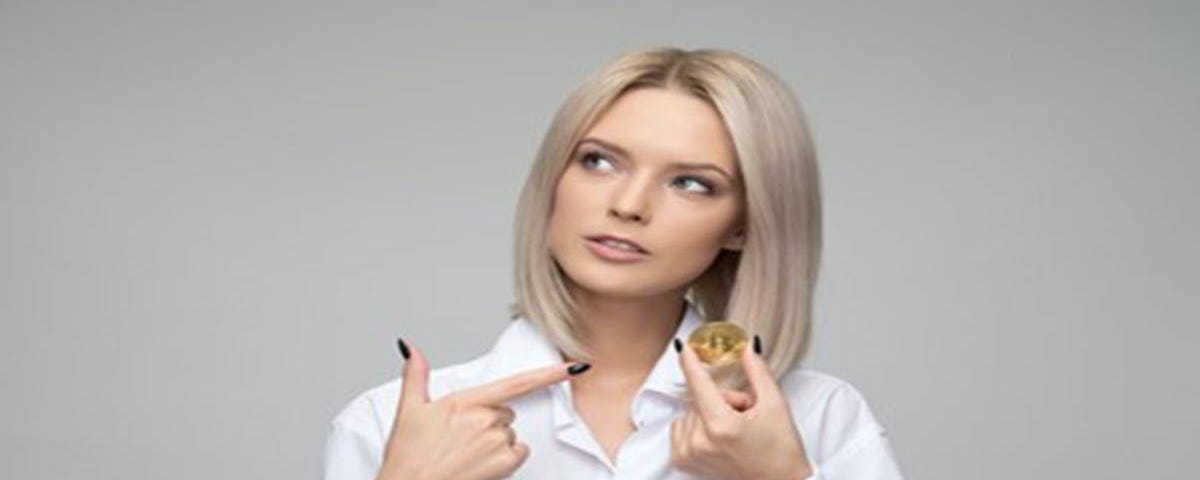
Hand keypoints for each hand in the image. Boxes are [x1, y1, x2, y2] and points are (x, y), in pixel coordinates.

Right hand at [376, 339, 587, 479]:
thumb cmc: (409, 456)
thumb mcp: (409, 411)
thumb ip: (416, 375)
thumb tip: (413, 350)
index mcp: (465, 401)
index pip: (518, 382)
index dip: (550, 373)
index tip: (574, 367)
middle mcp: (485, 418)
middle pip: (506, 412)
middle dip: (490, 422)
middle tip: (462, 437)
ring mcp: (496, 441)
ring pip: (511, 435)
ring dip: (496, 442)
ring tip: (467, 454)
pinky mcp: (503, 463)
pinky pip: (518, 453)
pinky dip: (505, 460)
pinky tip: (481, 464)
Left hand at [670, 336, 812, 479]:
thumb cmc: (781, 451)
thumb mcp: (776, 405)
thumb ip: (757, 370)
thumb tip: (746, 345)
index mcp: (722, 426)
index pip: (698, 383)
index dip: (691, 361)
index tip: (685, 346)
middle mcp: (700, 442)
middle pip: (700, 397)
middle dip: (722, 398)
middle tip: (745, 413)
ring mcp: (689, 454)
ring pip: (690, 411)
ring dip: (710, 413)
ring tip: (735, 430)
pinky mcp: (683, 462)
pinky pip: (681, 427)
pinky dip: (697, 426)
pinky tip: (718, 438)